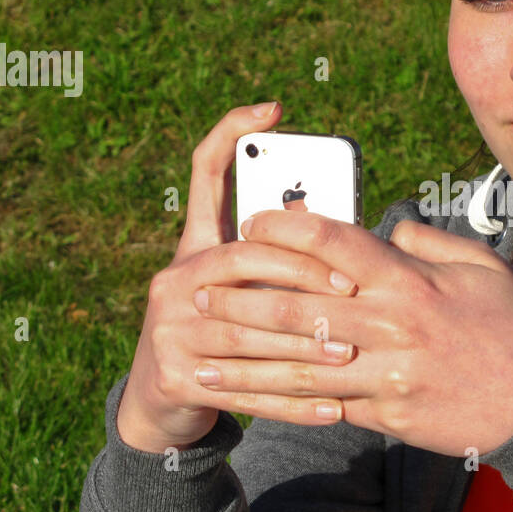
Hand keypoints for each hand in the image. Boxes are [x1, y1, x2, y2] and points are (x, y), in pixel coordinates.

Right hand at [116, 102, 361, 452]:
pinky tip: (335, 404)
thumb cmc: (217, 332)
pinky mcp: (174, 376)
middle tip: (352, 286)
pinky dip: (296, 400)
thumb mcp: (234, 287)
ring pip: (250, 331)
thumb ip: (272, 256)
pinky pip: (247, 388)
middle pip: (244, 259)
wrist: (159, 403)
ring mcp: (169, 328)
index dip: (232, 133)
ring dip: (308, 344)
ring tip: (353, 351)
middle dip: (303, 272)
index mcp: (195, 247)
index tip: (274, 108)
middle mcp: (175, 279)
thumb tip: (326, 218)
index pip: (204, 172)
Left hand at [189, 210, 512, 457]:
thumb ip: (429, 244)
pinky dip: (279, 400)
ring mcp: (386, 375)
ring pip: (296, 364)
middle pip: (298, 306)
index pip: (335, 242)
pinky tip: (246, 395)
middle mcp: (391, 327)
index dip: (286, 227)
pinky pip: (322, 405)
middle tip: (195, 290)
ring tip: (198, 352)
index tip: (252, 220)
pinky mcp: (386, 415)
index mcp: (411, 282)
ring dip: (241, 359)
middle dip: (239, 298)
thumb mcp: (482, 269)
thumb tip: (392, 228)